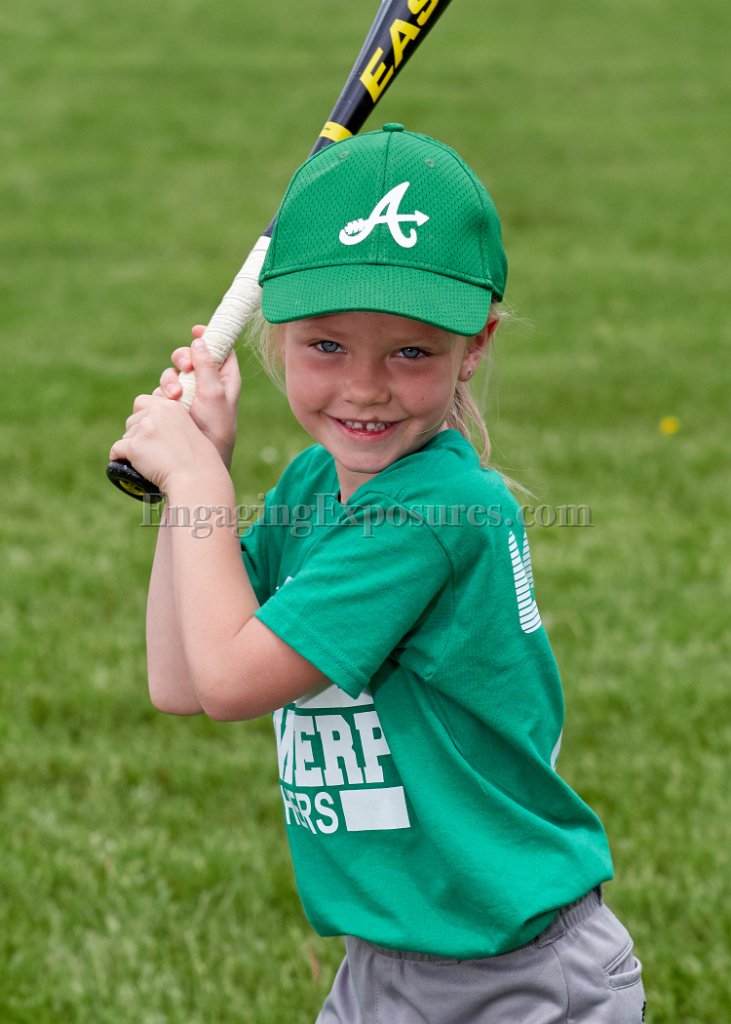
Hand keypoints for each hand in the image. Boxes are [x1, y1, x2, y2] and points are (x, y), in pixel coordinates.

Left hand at [109, 392, 224, 497]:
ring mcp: (144, 428)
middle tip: (153, 451)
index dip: (144, 419)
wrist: (196, 478)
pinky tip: (131, 466)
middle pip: (132, 420)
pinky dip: (120, 459)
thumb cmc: (198, 461)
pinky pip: (116, 450)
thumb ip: (171, 422)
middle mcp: (156, 412)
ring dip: (133, 448)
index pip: (142, 403)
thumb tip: (148, 426)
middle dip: (137, 434)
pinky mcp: (134, 446)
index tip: (154, 435)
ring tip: (149, 461)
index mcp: (171, 406)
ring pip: (126, 436)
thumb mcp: (190, 430)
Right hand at [156, 325, 240, 469]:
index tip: (196, 329)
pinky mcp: (169, 409)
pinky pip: (159, 393)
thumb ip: (207, 367)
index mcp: (224, 380)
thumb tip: (199, 340)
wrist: (198, 461)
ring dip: (170, 381)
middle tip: (184, 367)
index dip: (208, 337)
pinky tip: (167, 405)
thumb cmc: (216, 431)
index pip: (218, 350)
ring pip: (170, 375)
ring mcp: (185, 398)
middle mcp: (204, 386)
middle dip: (182, 359)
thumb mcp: (215, 396)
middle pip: (188, 358)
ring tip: (175, 397)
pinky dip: (161, 396)